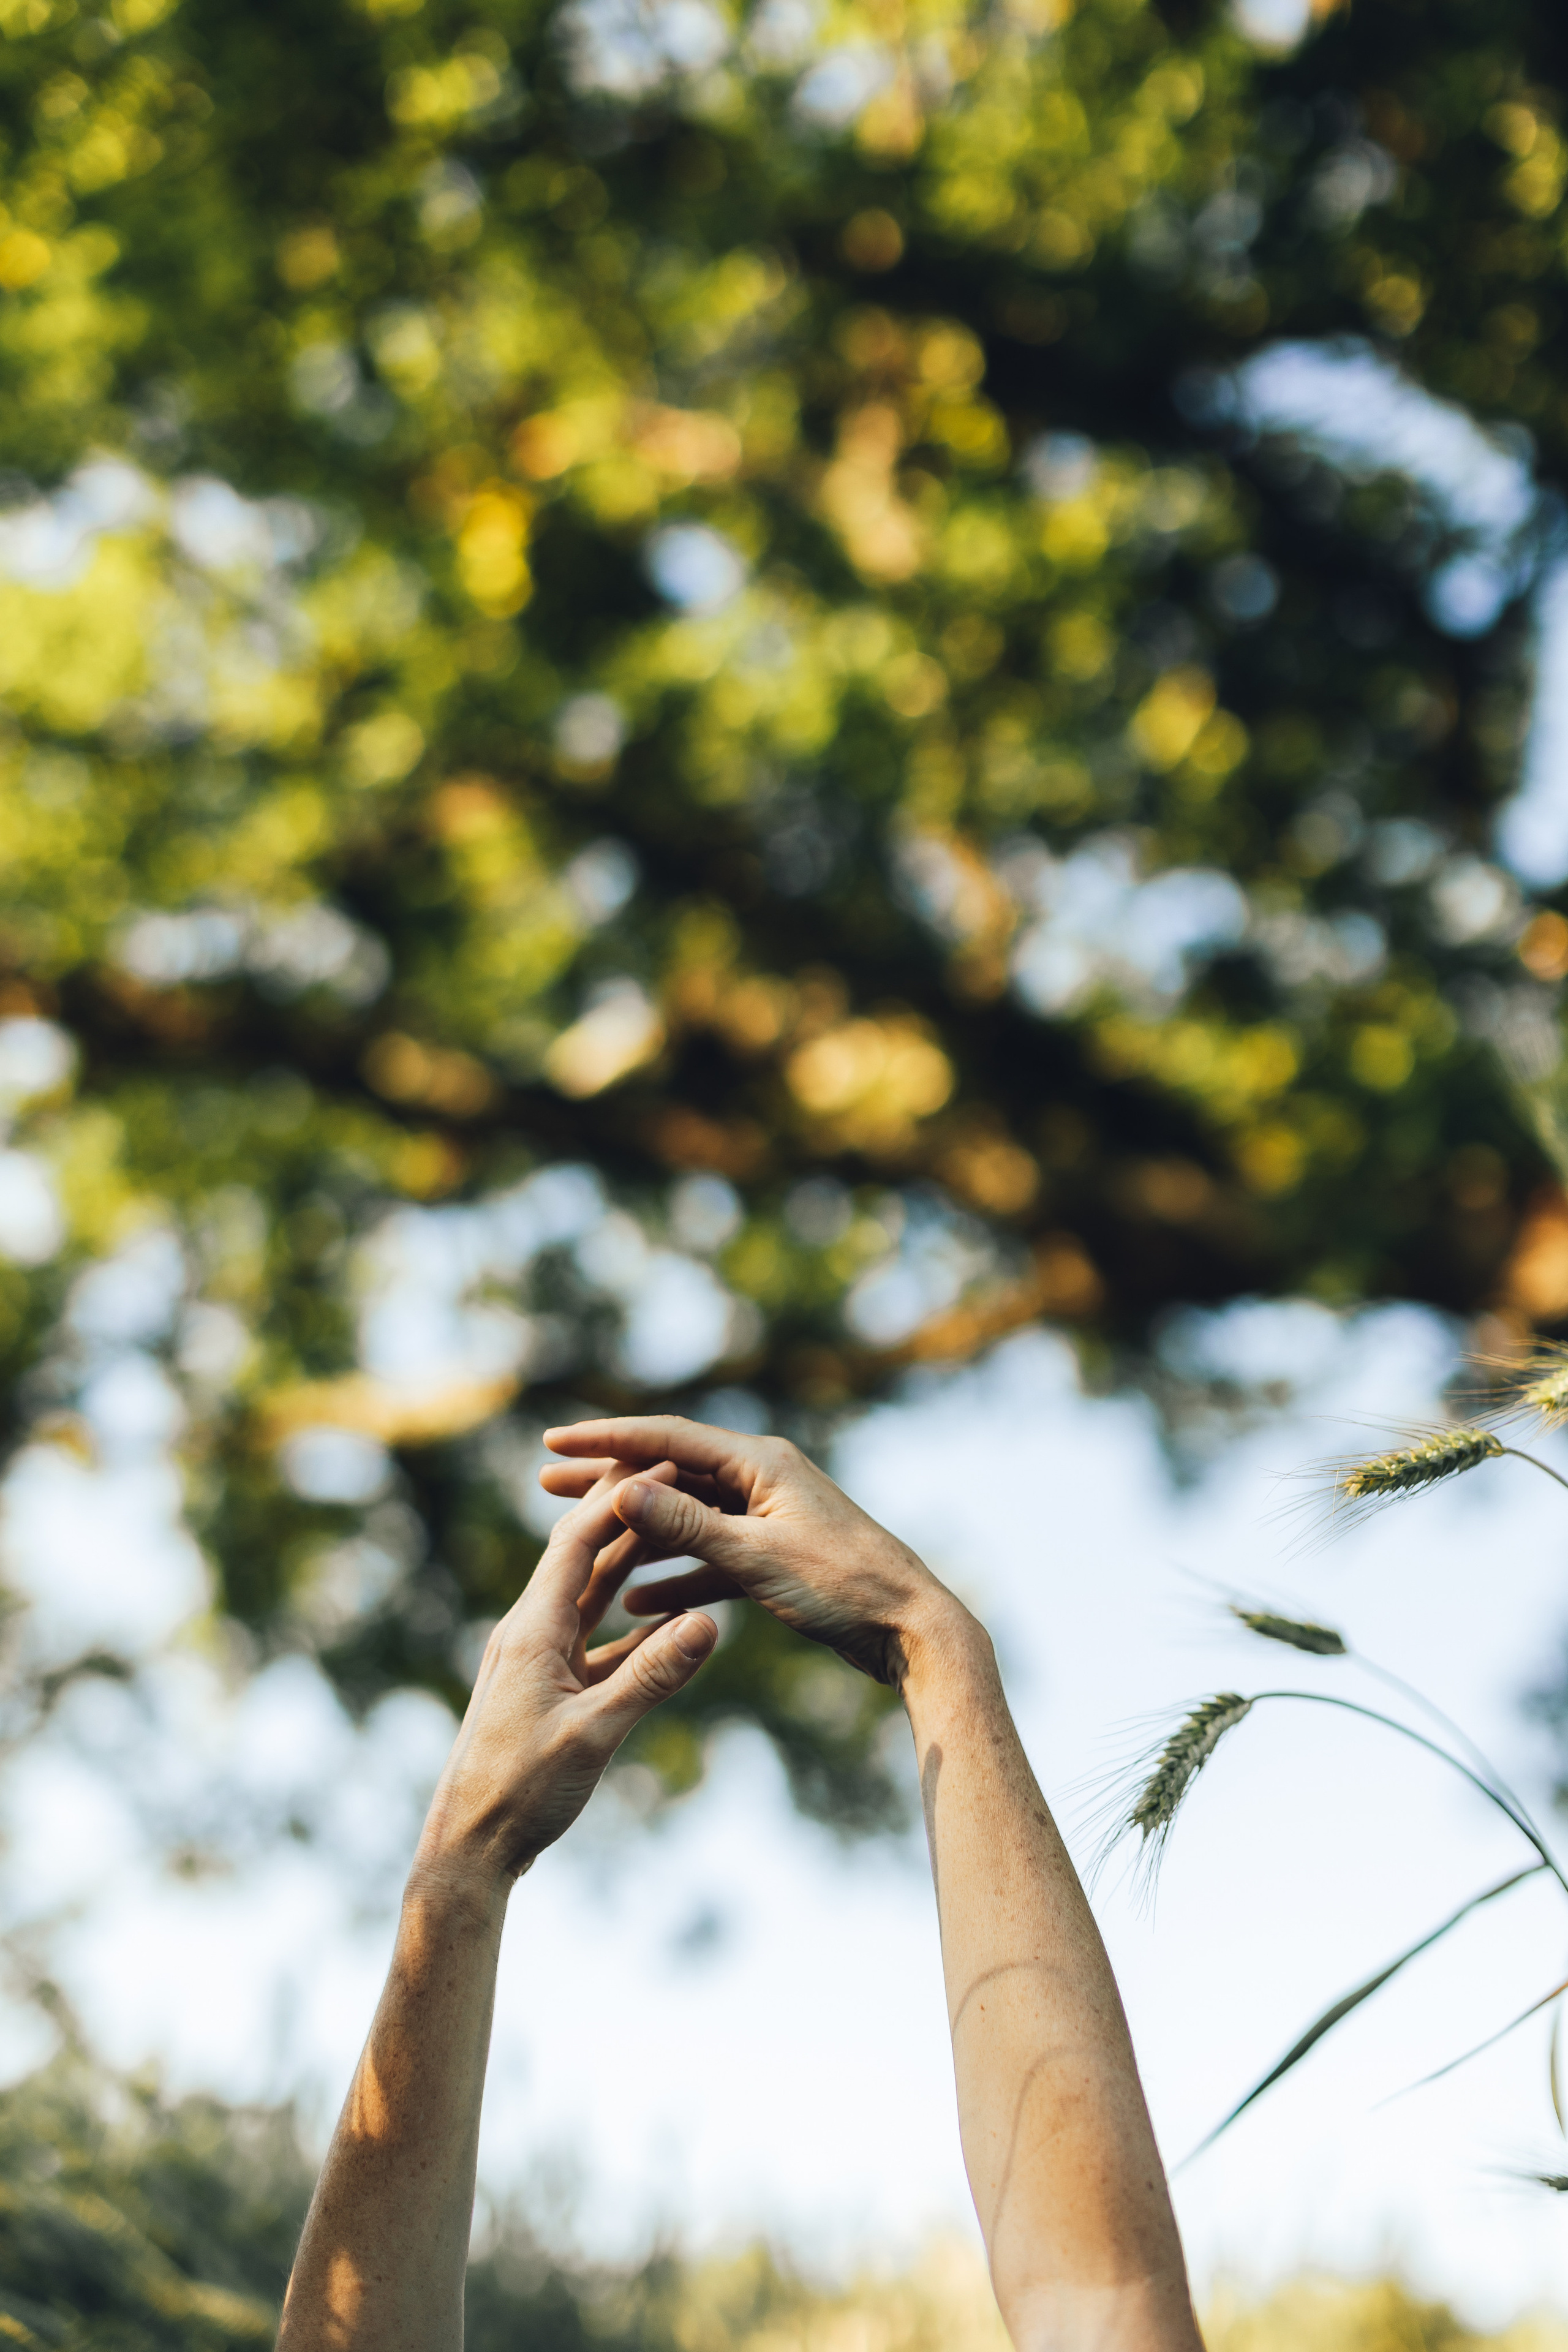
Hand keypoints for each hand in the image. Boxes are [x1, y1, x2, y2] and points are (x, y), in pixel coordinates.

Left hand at [413, 1464, 716, 1892]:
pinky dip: (630, 1622)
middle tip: (676, 1475)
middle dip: (626, 1513)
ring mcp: (537, 1661)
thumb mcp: (593, 1735)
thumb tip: (710, 1622)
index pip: (578, 1542)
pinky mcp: (548, 1690)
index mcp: (532, 1630)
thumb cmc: (519, 1793)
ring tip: (674, 1525)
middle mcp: (530, 1633)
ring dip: (628, 1561)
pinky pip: (594, 1640)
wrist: (468, 1848)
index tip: (665, 1462)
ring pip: (589, 1596)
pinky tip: (666, 1619)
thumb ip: (651, 1677)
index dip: (621, 1499)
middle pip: (582, 1556)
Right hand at [540, 1417, 972, 1686]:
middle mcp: (764, 1479)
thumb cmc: (842, 1586)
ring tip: (577, 1537)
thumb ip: (687, 1525)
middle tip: (546, 1482)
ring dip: (635, 1529)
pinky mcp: (776, 1557)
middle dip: (609, 1479)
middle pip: (671, 1472)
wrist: (910, 1628)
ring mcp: (770, 1518)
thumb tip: (621, 1490)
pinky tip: (635, 1601)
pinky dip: (676, 1576)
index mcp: (762, 1462)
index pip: (668, 1438)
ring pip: (688, 1517)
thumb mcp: (756, 1556)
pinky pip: (712, 1558)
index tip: (553, 1441)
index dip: (607, 1438)